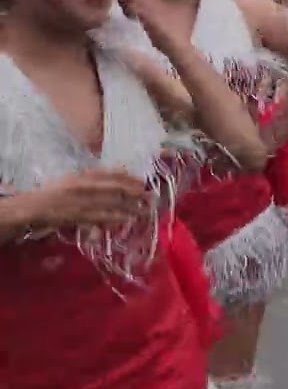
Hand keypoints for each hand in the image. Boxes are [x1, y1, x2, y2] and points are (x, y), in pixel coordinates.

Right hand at [28, 169, 149, 228]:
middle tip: (151, 196)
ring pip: (111, 203)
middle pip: (115, 188)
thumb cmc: (56, 192)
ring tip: (145, 210)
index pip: (111, 174)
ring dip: (130, 207)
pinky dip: (115, 217)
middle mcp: (84, 187)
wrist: (34, 207)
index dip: (129, 178)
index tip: (144, 182)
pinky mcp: (79, 216)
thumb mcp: (76, 179)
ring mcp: (82, 202)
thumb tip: (122, 169)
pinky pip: (101, 216)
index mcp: (84, 176)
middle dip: (135, 193)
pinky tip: (127, 219)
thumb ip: (96, 176)